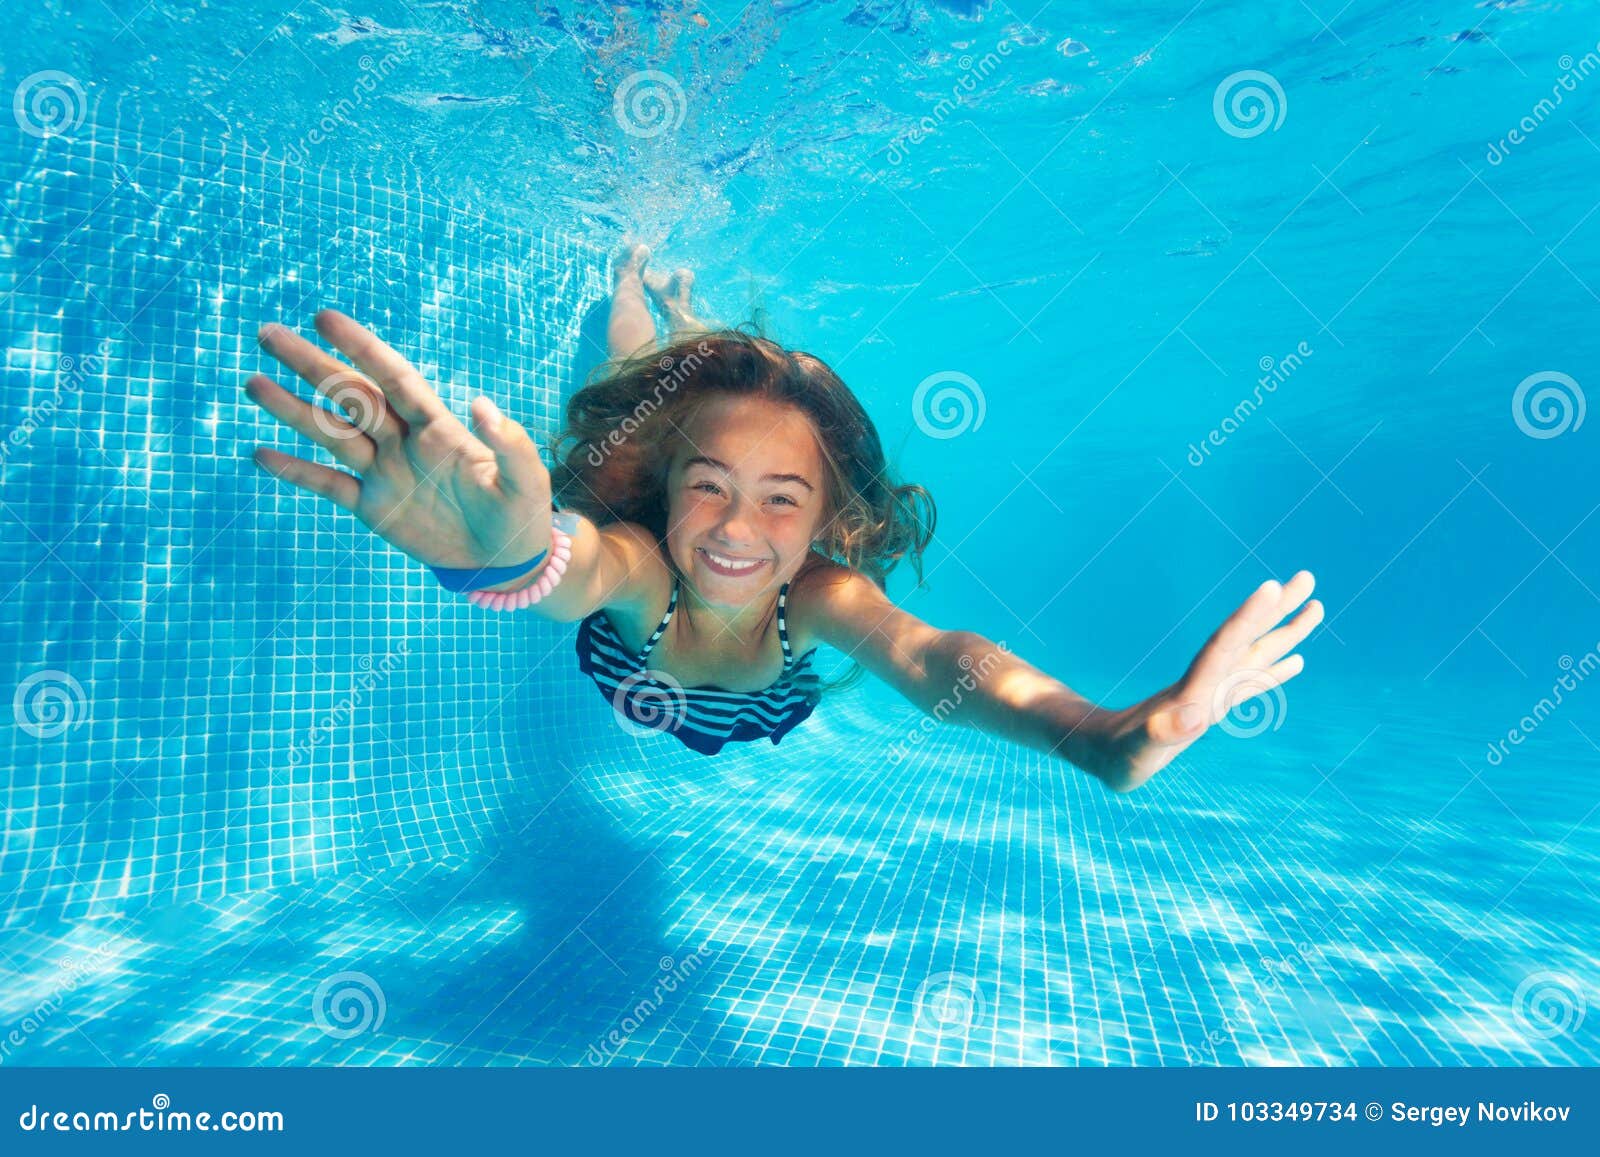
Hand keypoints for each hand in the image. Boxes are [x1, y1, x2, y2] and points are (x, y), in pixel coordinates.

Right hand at [245, 310, 552, 571]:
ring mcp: (384, 471)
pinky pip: (328, 485)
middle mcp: (403, 441)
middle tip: (268, 333)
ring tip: (253, 383)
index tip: (325, 318)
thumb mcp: (525, 479)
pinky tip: (260, 455)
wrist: (503, 558)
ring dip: (293, 410)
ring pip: (330, 433)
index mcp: (438, 428)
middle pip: (350, 396)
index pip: (393, 378)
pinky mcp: (372, 506)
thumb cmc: (519, 511)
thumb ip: (508, 444)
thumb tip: (482, 405)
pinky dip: (296, 471)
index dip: (362, 348)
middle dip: (311, 365)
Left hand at [1095, 571, 1322, 791]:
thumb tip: (1190, 718)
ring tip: (1316, 607)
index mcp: (1192, 691)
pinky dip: (1274, 670)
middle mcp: (1205, 684)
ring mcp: (1210, 692)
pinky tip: (1295, 661)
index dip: (1247, 618)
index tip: (1271, 586)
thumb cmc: (1115, 758)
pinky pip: (1249, 682)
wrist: (1097, 752)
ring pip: (1254, 655)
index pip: (1223, 646)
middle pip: (1245, 638)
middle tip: (1307, 577)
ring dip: (1283, 632)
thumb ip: (1157, 735)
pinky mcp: (1211, 705)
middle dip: (1276, 611)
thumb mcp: (1134, 752)